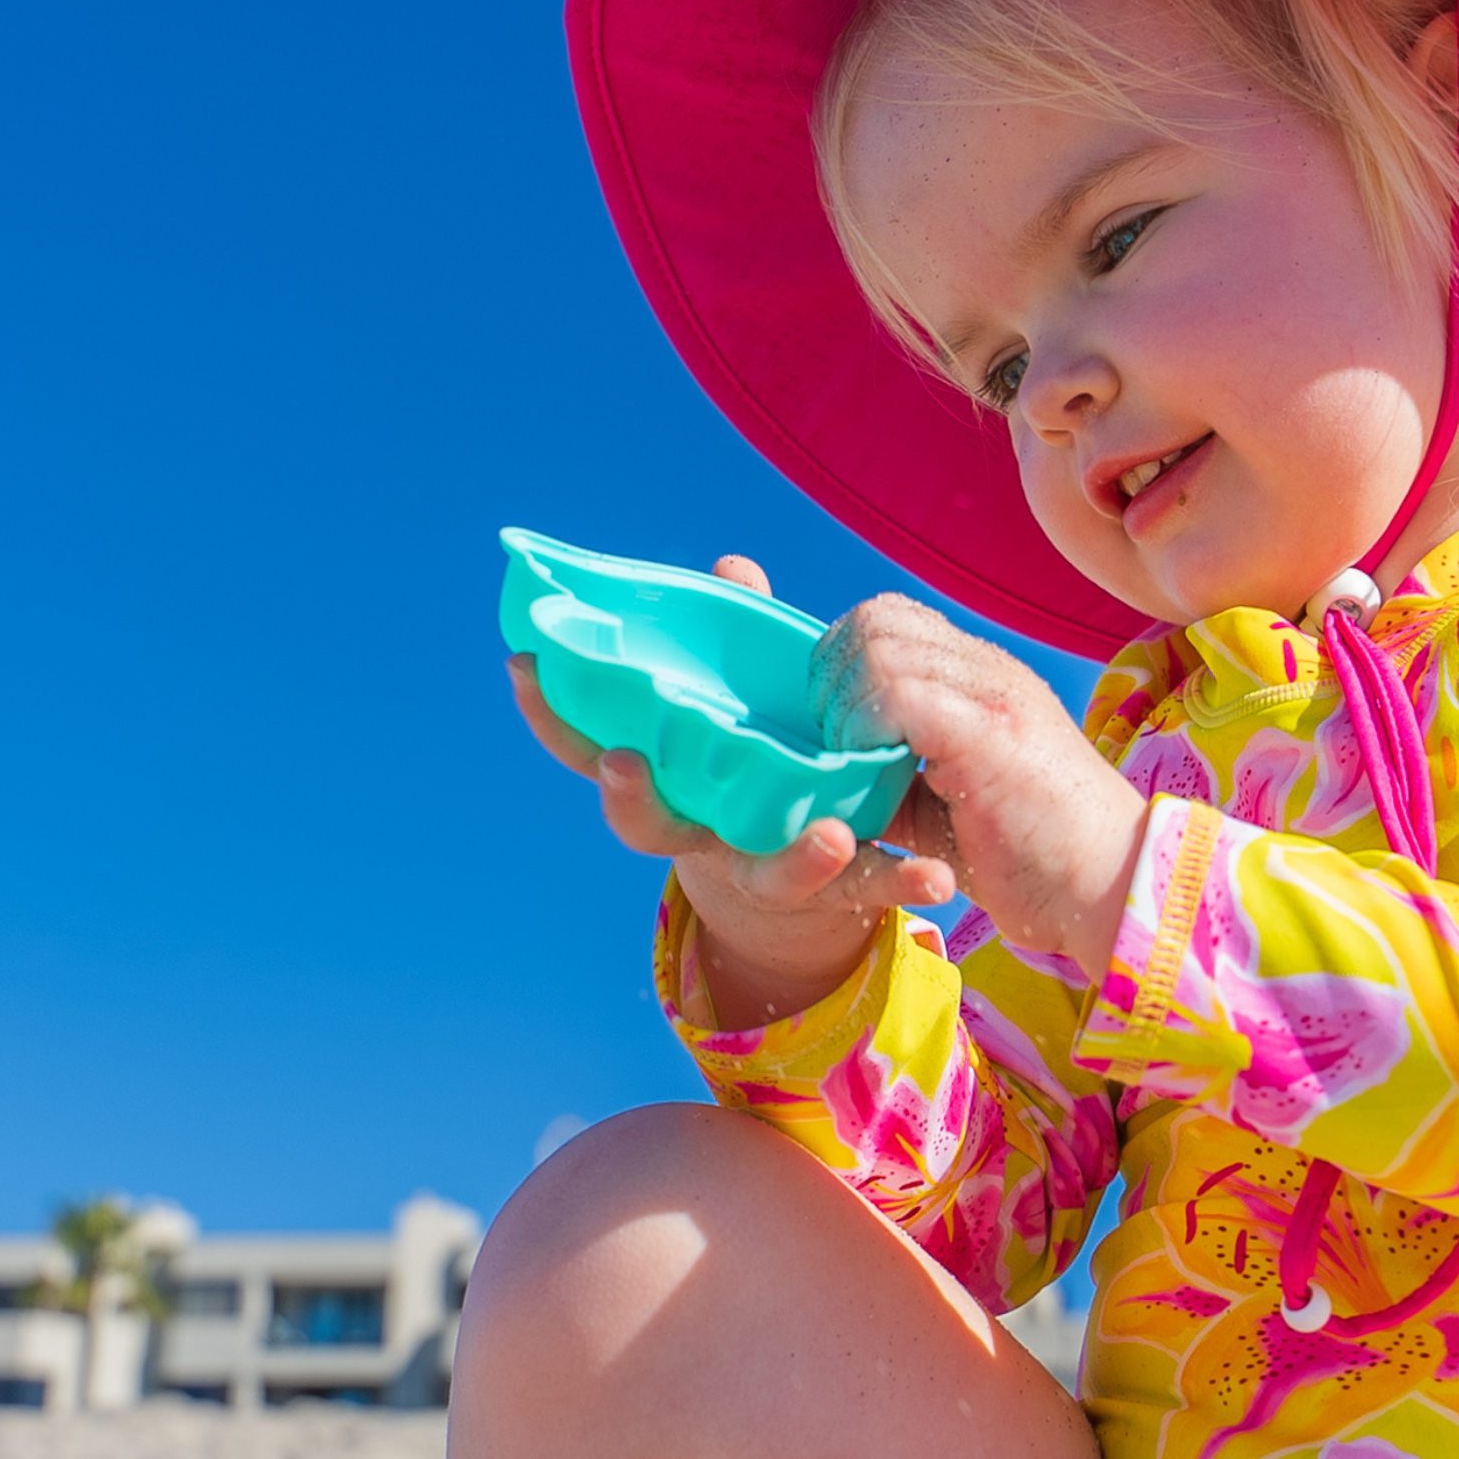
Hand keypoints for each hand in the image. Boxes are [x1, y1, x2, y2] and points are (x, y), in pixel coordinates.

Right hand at [507, 557, 968, 1028]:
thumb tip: (734, 567)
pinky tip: (937, 878)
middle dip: (631, 797)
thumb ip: (734, 641)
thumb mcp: (741, 696)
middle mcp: (697, 828)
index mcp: (662, 774)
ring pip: (766, 875)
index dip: (546, 710)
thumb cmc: (755, 755)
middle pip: (648, 823)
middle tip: (628, 769)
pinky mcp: (828, 891)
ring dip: (794, 860)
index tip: (521, 665)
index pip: (585, 744)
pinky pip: (864, 891)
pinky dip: (899, 882)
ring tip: (833, 838)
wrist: (803, 865)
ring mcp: (758, 866)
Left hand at [808, 593, 1146, 976]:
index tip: (834, 727)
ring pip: (878, 647)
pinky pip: (896, 695)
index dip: (843, 662)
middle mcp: (988, 669)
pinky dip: (864, 730)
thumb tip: (831, 775)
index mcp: (983, 676)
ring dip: (844, 707)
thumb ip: (894, 777)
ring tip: (852, 763)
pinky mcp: (989, 731)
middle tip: (834, 744)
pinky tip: (872, 774)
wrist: (1113, 886)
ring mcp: (993, 692)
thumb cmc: (1038, 857)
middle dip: (831, 678)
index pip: (890, 617)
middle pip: (875, 618)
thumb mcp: (949, 807)